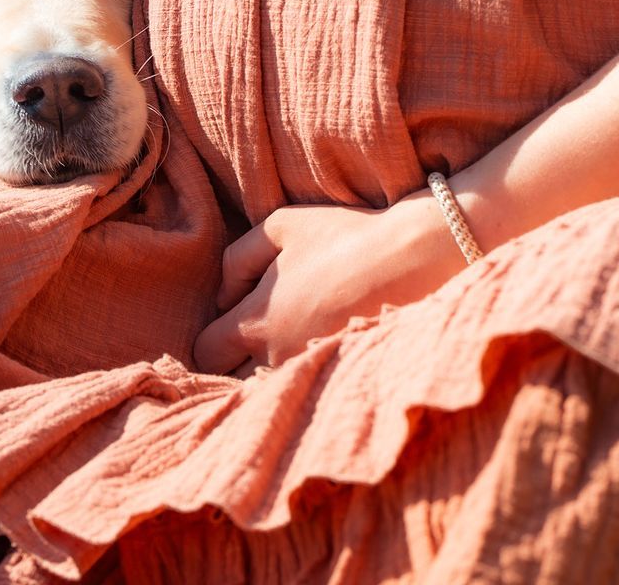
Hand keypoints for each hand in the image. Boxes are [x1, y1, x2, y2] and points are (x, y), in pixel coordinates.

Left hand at [193, 196, 458, 374]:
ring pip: (271, 392)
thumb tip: (224, 297)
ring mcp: (313, 374)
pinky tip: (322, 356)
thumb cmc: (343, 238)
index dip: (212, 342)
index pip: (206, 354)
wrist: (412, 261)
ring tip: (294, 346)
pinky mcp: (343, 381)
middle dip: (237, 366)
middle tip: (257, 341)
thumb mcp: (279, 227)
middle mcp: (278, 358)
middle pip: (233, 383)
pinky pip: (309, 392)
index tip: (228, 328)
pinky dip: (308, 380)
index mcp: (255, 322)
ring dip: (273, 376)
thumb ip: (236, 260)